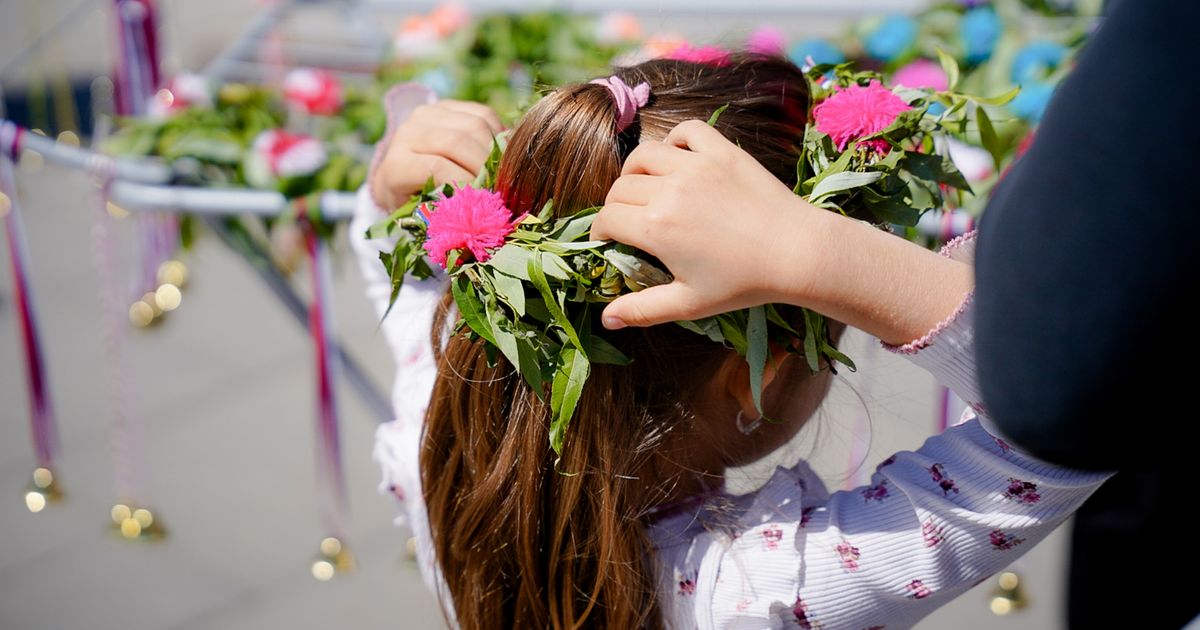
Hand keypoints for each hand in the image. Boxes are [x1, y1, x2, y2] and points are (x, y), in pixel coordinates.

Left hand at [370, 100, 504, 209]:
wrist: (404, 176)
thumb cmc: (416, 204)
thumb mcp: (424, 215)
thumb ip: (447, 211)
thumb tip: (481, 209)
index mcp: (396, 165)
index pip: (437, 167)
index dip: (465, 182)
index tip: (484, 200)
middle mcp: (408, 133)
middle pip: (457, 141)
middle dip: (485, 166)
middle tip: (501, 186)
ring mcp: (428, 114)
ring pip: (474, 125)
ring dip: (496, 150)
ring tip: (503, 172)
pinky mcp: (448, 105)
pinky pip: (483, 114)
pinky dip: (498, 134)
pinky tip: (500, 155)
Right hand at [591, 120, 822, 328]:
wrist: (797, 253)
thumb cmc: (743, 284)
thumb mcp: (689, 304)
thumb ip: (643, 309)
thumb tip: (606, 319)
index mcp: (655, 227)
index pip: (607, 219)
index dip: (600, 232)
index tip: (608, 241)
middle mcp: (669, 190)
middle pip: (620, 188)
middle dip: (615, 206)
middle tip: (628, 221)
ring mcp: (696, 165)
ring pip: (644, 155)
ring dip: (634, 171)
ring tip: (643, 187)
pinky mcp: (721, 151)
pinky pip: (686, 131)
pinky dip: (675, 140)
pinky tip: (677, 159)